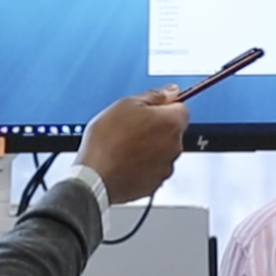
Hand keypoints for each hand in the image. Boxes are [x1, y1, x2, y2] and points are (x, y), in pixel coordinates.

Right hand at [76, 87, 190, 203]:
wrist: (95, 176)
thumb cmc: (108, 141)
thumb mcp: (126, 104)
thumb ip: (154, 96)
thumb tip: (171, 91)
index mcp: (171, 123)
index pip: (181, 107)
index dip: (164, 105)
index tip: (151, 108)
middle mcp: (174, 146)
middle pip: (172, 130)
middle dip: (155, 127)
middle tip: (130, 127)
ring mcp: (166, 167)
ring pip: (162, 150)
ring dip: (149, 146)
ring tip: (124, 146)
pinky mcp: (155, 183)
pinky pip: (153, 168)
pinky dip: (143, 164)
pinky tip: (126, 160)